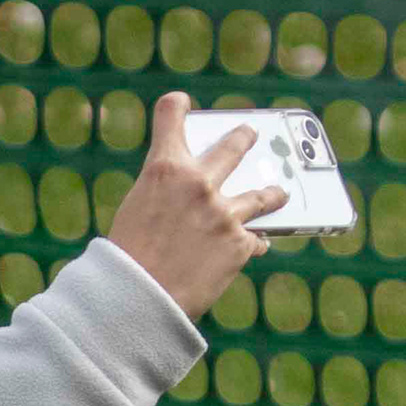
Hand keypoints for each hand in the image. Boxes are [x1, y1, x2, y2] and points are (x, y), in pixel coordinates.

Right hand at [107, 91, 281, 322]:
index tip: (179, 103)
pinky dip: (252, 244)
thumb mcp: (135, 214)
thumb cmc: (126, 261)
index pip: (170, 118)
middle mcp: (199, 183)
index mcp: (164, 170)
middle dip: (244, 138)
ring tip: (279, 192)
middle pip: (234, 146)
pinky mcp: (240, 243)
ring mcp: (225, 212)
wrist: (138, 302)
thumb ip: (164, 197)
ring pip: (263, 195)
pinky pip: (255, 240)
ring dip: (272, 193)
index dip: (174, 107)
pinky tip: (257, 247)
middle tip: (249, 134)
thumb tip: (189, 201)